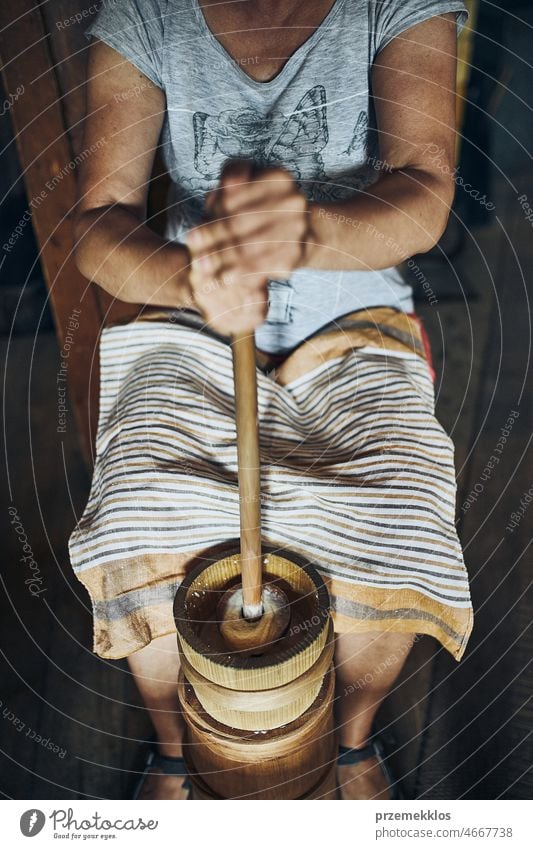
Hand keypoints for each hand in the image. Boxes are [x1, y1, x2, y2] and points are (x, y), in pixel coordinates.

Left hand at [186, 160, 309, 334]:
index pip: (233, 199)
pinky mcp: (296, 253)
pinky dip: (240, 274)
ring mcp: (297, 228)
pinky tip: (224, 278)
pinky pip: (262, 267)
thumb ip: (232, 176)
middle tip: (192, 256)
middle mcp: (292, 201)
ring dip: (222, 259)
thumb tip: (227, 185)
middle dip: (212, 241)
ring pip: (248, 247)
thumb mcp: (242, 188)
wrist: (301, 235)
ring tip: (202, 268)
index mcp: (278, 178)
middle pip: (239, 224)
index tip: (190, 236)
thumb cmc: (260, 209)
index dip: (209, 219)